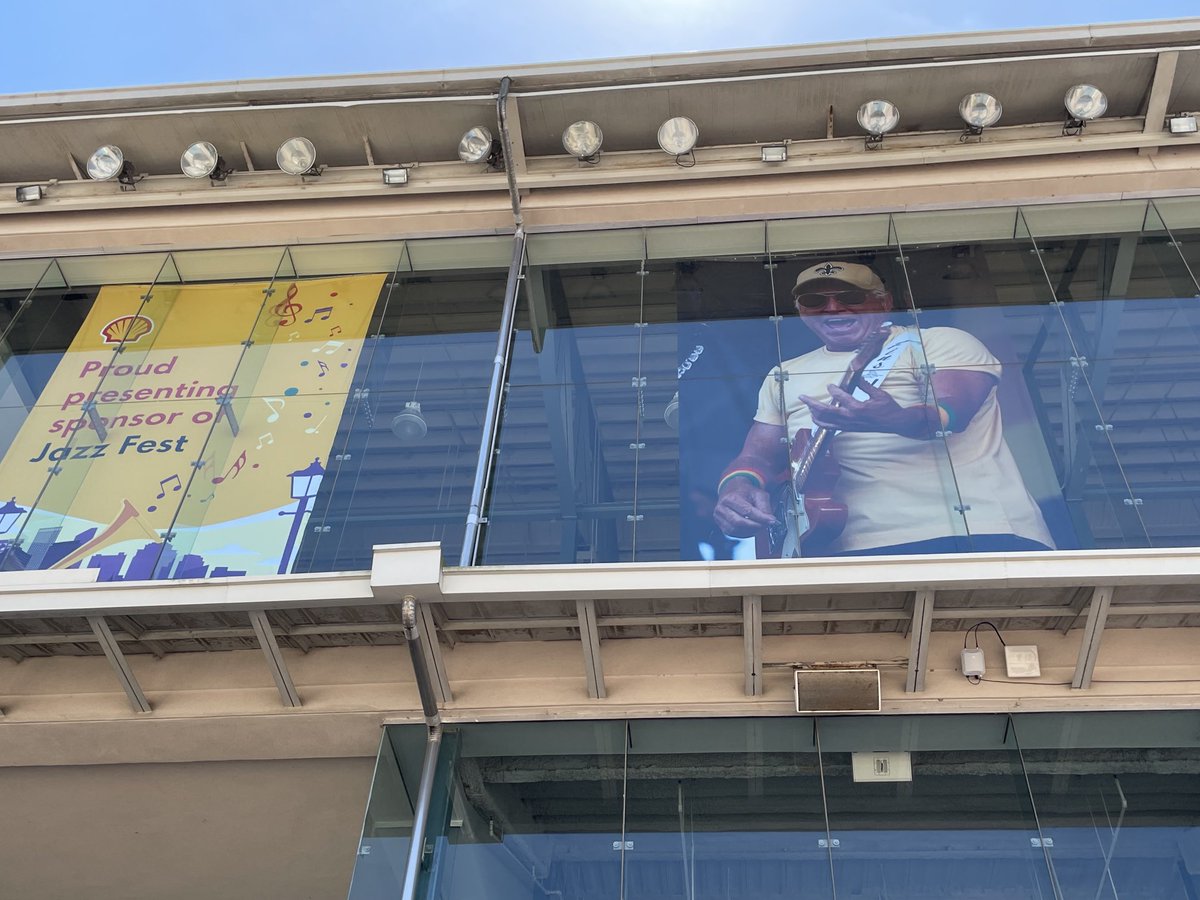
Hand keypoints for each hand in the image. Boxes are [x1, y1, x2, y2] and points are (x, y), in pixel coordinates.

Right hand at [714, 481, 776, 536]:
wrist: (732, 490)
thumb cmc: (745, 492)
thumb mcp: (758, 493)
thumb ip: (765, 506)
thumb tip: (770, 520)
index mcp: (730, 498)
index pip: (746, 511)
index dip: (760, 518)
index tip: (771, 521)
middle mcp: (722, 508)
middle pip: (739, 522)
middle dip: (755, 526)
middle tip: (766, 525)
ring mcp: (719, 517)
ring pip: (736, 530)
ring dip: (750, 531)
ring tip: (759, 526)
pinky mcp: (720, 525)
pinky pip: (733, 533)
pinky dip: (744, 533)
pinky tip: (751, 528)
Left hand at [800, 382, 933, 437]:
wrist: (894, 423)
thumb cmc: (888, 407)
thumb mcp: (879, 393)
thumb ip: (865, 385)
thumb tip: (857, 376)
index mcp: (859, 408)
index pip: (841, 398)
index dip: (834, 391)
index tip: (829, 386)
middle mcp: (852, 418)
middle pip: (826, 412)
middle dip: (812, 404)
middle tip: (802, 397)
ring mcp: (849, 425)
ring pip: (826, 422)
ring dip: (814, 414)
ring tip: (807, 406)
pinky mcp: (849, 429)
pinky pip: (831, 427)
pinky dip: (821, 423)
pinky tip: (816, 418)